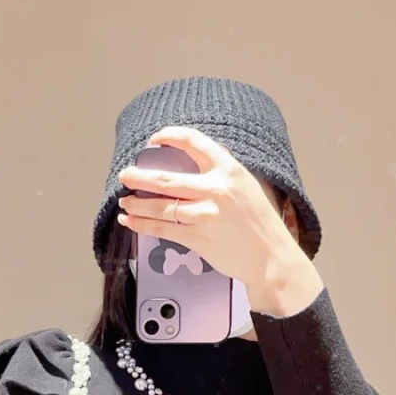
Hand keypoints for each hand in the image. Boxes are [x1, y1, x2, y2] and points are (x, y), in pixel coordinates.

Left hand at [117, 125, 322, 317]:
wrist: (270, 257)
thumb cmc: (259, 223)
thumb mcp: (246, 186)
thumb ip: (221, 174)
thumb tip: (193, 164)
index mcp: (230, 170)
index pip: (194, 142)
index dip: (169, 137)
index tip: (154, 140)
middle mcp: (217, 189)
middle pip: (167, 179)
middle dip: (139, 176)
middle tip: (124, 175)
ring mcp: (205, 214)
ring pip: (160, 205)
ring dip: (137, 203)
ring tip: (125, 202)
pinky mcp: (198, 237)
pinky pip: (163, 228)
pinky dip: (143, 224)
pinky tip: (131, 221)